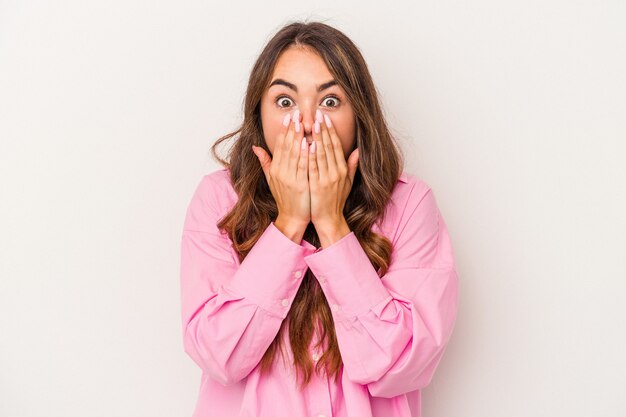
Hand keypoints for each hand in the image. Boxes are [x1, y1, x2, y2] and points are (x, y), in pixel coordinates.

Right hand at [252, 109, 310, 232]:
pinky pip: (303, 167)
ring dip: (299, 137)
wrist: (292, 217)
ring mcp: (290, 179)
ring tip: (303, 123)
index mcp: (275, 169)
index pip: (279, 145)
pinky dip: (306, 155)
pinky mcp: (300, 185)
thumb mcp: (272, 179)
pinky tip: (309, 143)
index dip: (284, 130)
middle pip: (287, 146)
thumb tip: (255, 147)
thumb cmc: (285, 198)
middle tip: (297, 113)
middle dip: (292, 129)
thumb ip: (265, 162)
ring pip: (294, 154)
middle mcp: (281, 172)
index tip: (289, 117)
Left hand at [308, 109, 358, 235]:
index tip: (325, 118)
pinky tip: (306, 144)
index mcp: (342, 170)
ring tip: (311, 123)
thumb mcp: (348, 182)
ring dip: (316, 138)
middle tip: (317, 114)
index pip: (336, 146)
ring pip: (321, 154)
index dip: (331, 131)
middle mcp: (336, 172)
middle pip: (329, 146)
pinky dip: (310, 155)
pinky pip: (313, 167)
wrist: (329, 218)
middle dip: (323, 129)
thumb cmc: (336, 200)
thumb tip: (358, 151)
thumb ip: (352, 165)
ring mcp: (327, 179)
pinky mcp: (317, 186)